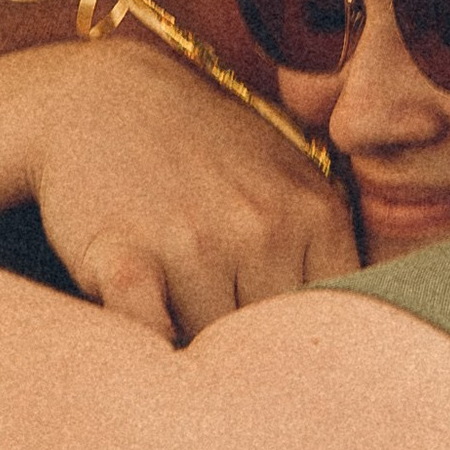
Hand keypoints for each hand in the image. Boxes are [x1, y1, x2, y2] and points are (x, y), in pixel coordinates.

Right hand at [26, 36, 354, 339]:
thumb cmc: (198, 148)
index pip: (336, 321)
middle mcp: (261, 227)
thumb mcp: (283, 176)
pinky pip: (154, 343)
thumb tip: (354, 344)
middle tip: (223, 335)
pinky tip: (142, 326)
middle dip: (251, 352)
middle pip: (274, 344)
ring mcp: (193, 244)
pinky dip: (150, 349)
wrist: (96, 97)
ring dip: (194, 349)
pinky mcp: (127, 262)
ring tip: (176, 312)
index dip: (309, 345)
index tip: (284, 349)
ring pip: (213, 351)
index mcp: (312, 211)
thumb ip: (326, 248)